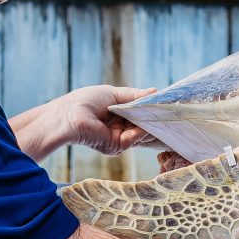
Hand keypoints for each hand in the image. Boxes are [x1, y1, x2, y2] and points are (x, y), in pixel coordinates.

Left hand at [11, 85, 154, 159]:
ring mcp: (117, 138)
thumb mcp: (113, 93)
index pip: (138, 114)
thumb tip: (154, 91)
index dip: (150, 110)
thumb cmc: (84, 101)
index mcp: (116, 114)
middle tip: (169, 111)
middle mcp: (118, 127)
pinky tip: (141, 125)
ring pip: (141, 133)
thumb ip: (134, 96)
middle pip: (142, 125)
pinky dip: (139, 132)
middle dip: (154, 118)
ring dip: (148, 124)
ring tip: (156, 115)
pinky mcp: (114, 146)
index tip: (165, 105)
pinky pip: (133, 140)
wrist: (68, 115)